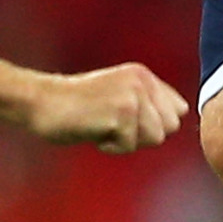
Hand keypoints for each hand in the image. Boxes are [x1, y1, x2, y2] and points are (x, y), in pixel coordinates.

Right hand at [28, 63, 187, 153]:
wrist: (41, 102)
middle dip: (143, 135)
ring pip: (153, 139)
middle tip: (111, 123)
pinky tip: (92, 130)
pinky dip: (109, 146)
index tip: (125, 120)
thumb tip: (181, 114)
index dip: (155, 124)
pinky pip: (129, 146)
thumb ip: (148, 101)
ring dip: (126, 141)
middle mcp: (141, 82)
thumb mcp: (118, 92)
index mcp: (143, 75)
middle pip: (169, 128)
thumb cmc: (77, 104)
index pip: (177, 110)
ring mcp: (131, 98)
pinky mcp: (120, 116)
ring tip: (102, 125)